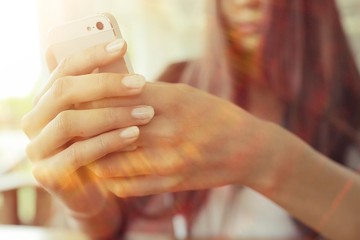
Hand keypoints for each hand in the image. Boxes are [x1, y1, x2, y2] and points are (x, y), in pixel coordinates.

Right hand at [21, 40, 153, 215]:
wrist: (94, 189)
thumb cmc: (102, 144)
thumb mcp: (103, 115)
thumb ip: (104, 92)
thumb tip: (120, 53)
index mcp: (47, 99)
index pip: (64, 67)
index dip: (92, 54)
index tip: (122, 45)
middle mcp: (36, 119)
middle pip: (64, 91)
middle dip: (105, 84)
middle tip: (140, 84)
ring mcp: (38, 147)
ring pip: (69, 122)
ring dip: (111, 115)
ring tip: (145, 113)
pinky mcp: (47, 174)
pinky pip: (77, 154)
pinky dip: (108, 143)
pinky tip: (134, 136)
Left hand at [86, 82, 286, 196]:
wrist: (247, 149)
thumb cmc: (215, 116)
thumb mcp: (186, 95)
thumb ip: (152, 95)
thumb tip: (116, 94)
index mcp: (173, 101)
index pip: (119, 97)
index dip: (92, 99)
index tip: (77, 102)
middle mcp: (169, 130)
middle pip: (111, 128)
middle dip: (85, 129)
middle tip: (69, 129)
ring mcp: (171, 160)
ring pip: (113, 161)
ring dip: (91, 157)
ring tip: (79, 152)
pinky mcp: (173, 182)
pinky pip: (128, 185)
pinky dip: (109, 179)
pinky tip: (100, 173)